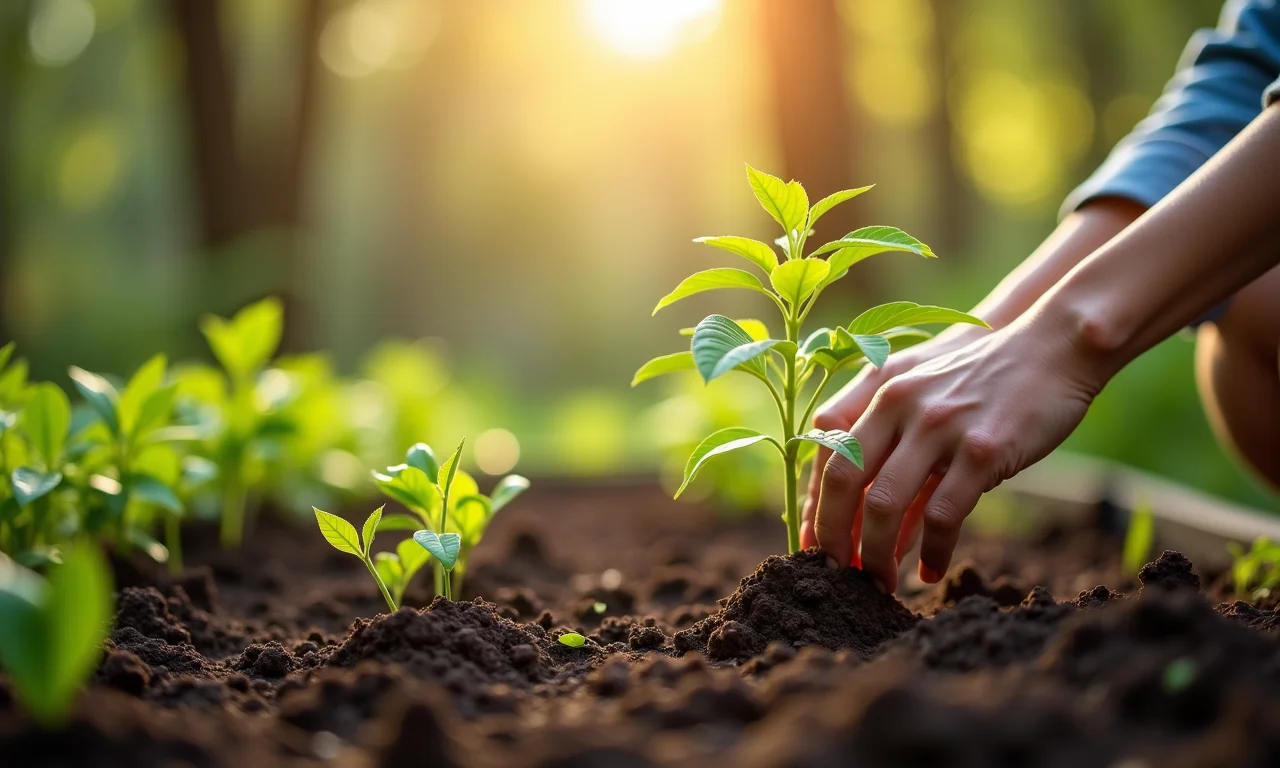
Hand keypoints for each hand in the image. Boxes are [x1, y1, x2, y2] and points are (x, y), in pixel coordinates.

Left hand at [807, 317, 1104, 591]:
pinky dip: (933, 551)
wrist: (1053, 347)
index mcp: (879, 388)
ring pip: (884, 505)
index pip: (825, 451)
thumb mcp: (926, 396)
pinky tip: (932, 571)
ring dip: (876, 554)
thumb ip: (895, 446)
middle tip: (835, 574)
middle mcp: (899, 403)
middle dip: (833, 536)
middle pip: (842, 480)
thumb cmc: (985, 377)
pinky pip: (943, 514)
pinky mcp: (981, 450)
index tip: (813, 543)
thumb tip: (874, 521)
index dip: (814, 502)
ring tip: (880, 582)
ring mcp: (938, 427)